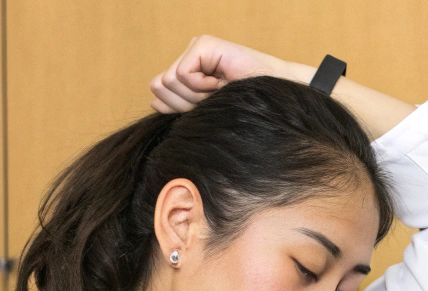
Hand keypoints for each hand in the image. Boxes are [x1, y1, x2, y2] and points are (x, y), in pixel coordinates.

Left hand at [147, 36, 294, 113]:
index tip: (207, 106)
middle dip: (185, 102)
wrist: (274, 100)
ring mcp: (196, 47)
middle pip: (160, 86)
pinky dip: (201, 86)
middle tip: (213, 98)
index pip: (159, 91)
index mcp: (188, 71)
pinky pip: (182, 74)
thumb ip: (178, 105)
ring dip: (195, 95)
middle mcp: (189, 55)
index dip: (179, 107)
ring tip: (219, 90)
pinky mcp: (204, 44)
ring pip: (168, 81)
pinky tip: (221, 81)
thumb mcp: (204, 109)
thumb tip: (154, 101)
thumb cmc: (243, 105)